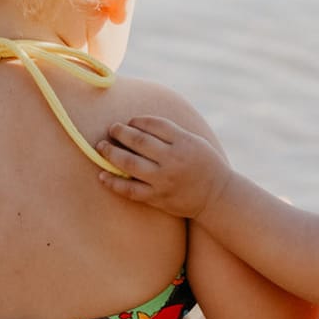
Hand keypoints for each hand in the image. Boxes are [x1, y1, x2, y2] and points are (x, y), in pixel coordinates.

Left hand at [95, 116, 230, 219]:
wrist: (217, 196)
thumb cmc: (204, 164)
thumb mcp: (194, 141)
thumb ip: (171, 132)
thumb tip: (138, 123)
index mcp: (184, 142)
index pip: (154, 124)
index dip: (137, 120)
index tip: (130, 121)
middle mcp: (173, 160)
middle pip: (138, 141)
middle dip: (120, 132)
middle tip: (112, 129)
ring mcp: (164, 180)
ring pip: (130, 164)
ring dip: (111, 153)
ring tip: (101, 146)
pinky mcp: (158, 197)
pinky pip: (130, 190)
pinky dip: (113, 182)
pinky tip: (102, 175)